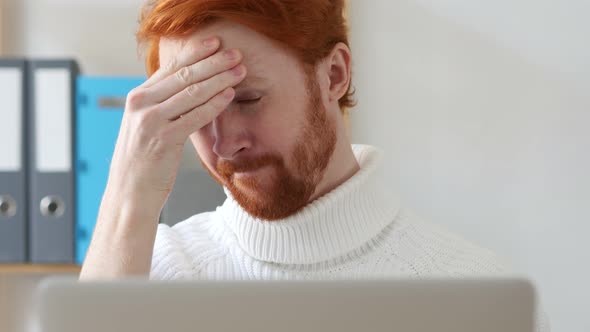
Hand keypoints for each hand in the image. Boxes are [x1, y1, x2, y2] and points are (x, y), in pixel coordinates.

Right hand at [106, 37, 245, 210]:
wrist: (129, 192)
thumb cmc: (143, 160)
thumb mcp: (146, 125)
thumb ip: (162, 104)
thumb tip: (190, 87)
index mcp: (138, 97)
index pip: (170, 67)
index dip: (195, 52)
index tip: (215, 43)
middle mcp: (141, 104)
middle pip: (184, 75)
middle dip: (213, 62)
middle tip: (235, 54)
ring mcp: (151, 120)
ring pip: (192, 92)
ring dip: (220, 79)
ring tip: (239, 71)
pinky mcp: (164, 139)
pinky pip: (195, 116)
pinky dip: (215, 104)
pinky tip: (229, 95)